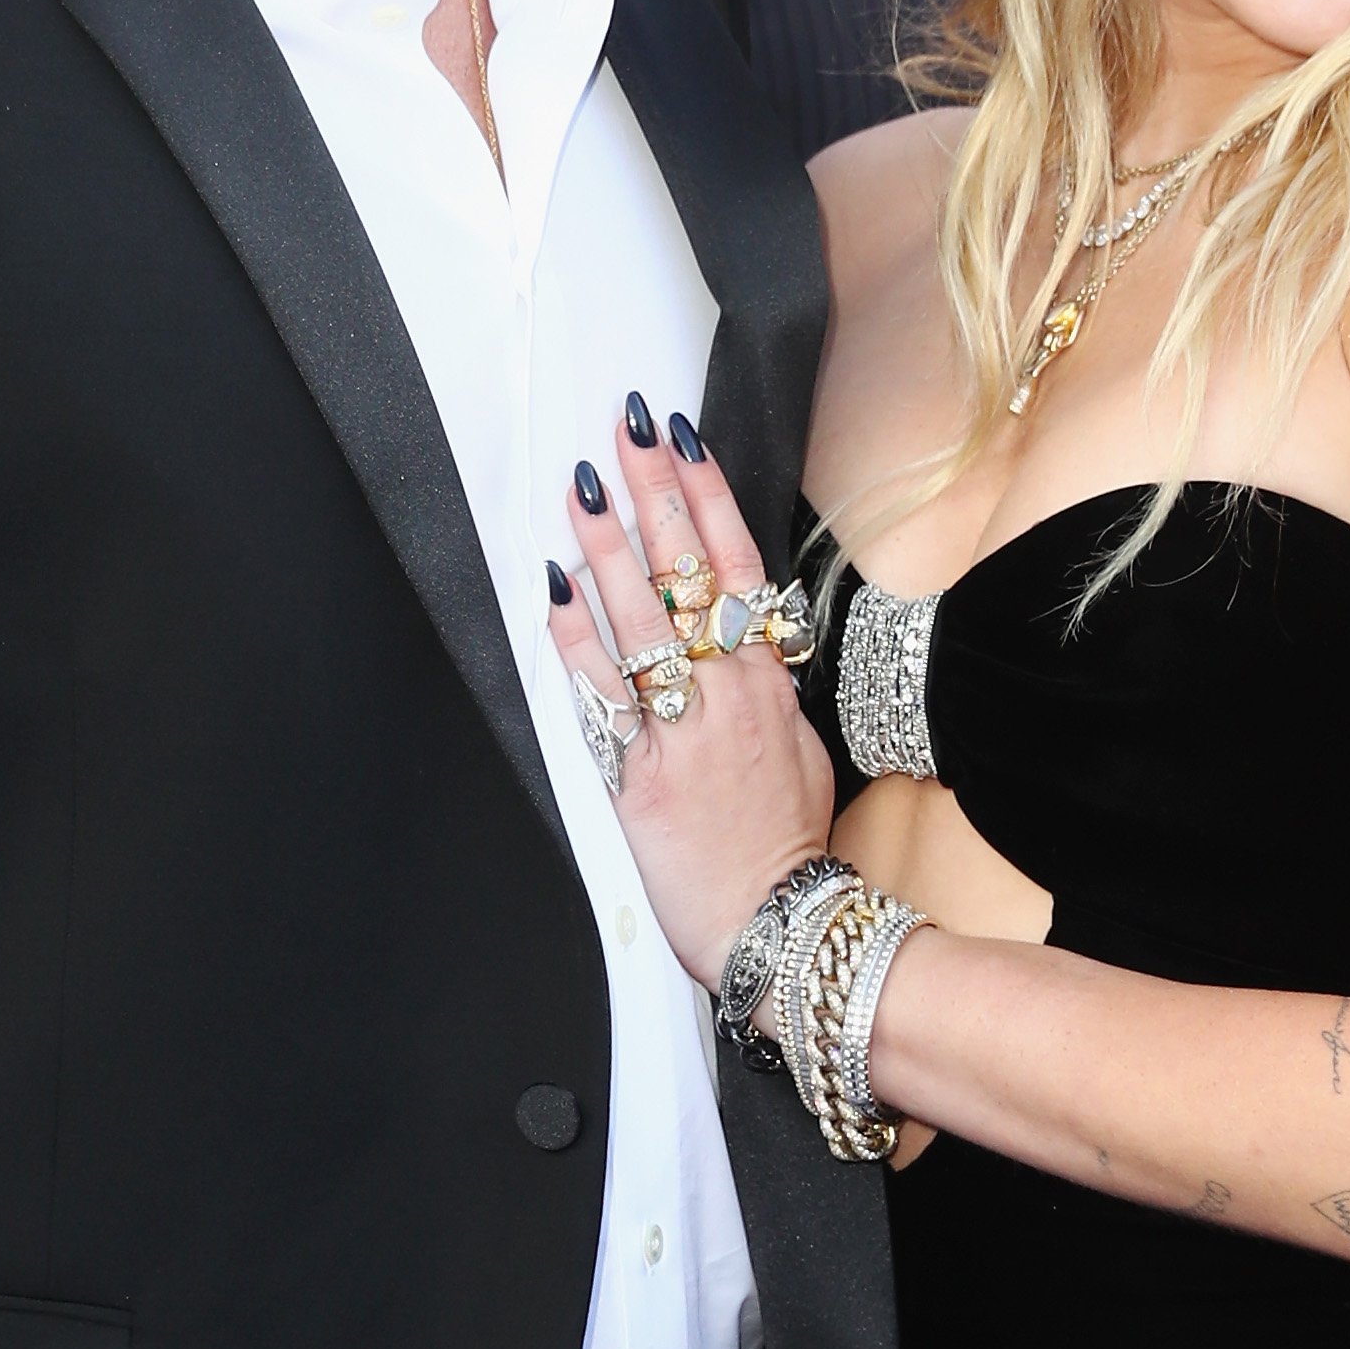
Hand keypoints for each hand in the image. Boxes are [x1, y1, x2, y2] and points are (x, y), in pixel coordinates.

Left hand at [557, 406, 834, 987]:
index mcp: (768, 681)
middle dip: (653, 490)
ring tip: (582, 485)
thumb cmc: (788, 843)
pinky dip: (573, 638)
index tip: (681, 439)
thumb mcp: (799, 750)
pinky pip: (600, 691)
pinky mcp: (640, 771)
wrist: (778, 921)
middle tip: (624, 427)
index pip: (737, 562)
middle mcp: (728, 690)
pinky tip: (550, 588)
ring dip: (606, 544)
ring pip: (640, 616)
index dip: (706, 494)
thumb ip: (766, 692)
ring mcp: (683, 727)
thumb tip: (747, 650)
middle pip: (688, 569)